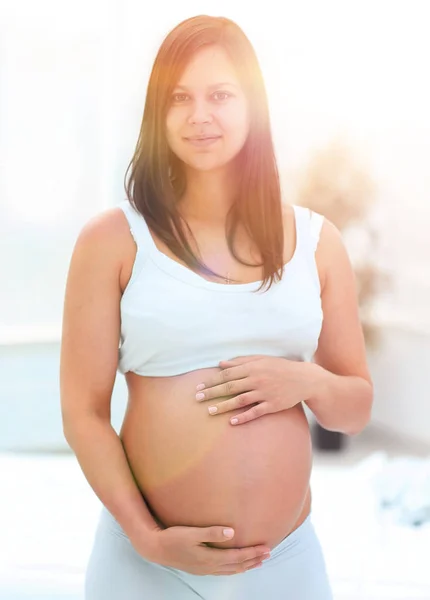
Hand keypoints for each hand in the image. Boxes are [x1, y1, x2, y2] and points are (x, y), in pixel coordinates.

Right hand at [136, 524, 270, 575]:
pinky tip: (236, 566)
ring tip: (257, 562)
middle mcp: (209, 567)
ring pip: (231, 570)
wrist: (156, 549)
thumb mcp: (192, 533)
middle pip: (237, 565)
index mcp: (209, 558)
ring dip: (246, 566)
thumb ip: (212, 532)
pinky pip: (223, 571)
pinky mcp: (200, 569)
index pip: (237, 557)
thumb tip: (232, 532)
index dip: (252, 553)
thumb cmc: (173, 538)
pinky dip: (234, 568)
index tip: (266, 548)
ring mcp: (204, 570)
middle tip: (268, 554)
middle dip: (253, 560)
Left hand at [195, 355, 315, 425]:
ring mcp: (265, 393)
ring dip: (223, 406)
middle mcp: (257, 379)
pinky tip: (232, 422)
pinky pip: (255, 412)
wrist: (305, 379)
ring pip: (240, 400)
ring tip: (209, 411)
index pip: (227, 374)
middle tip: (197, 398)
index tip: (199, 386)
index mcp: (253, 367)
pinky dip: (243, 417)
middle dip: (212, 393)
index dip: (212, 380)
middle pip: (230, 387)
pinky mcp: (273, 405)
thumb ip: (240, 361)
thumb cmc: (280, 367)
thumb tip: (220, 363)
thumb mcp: (261, 360)